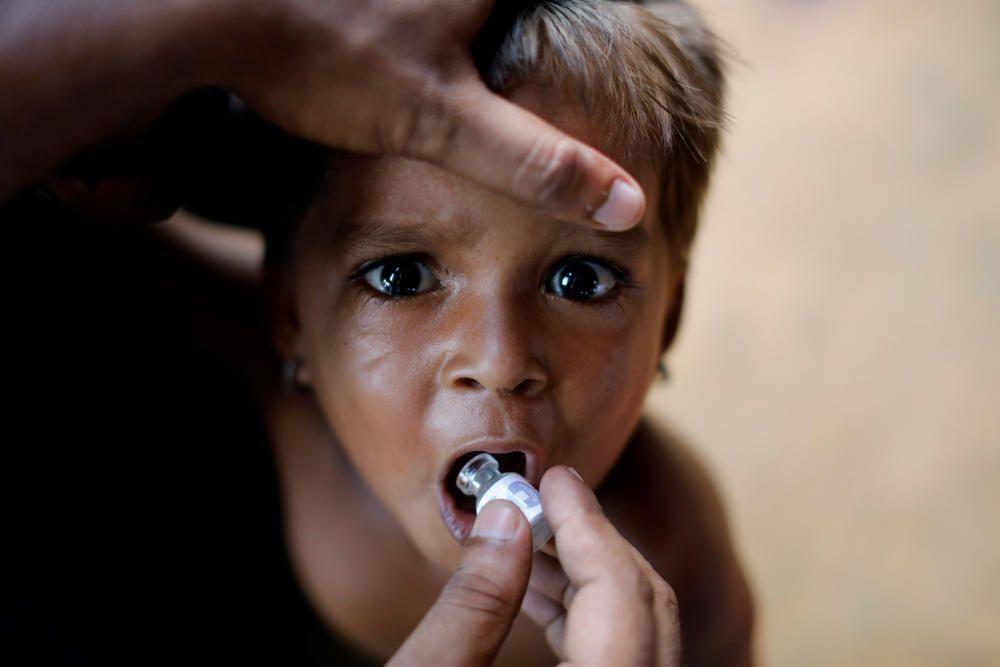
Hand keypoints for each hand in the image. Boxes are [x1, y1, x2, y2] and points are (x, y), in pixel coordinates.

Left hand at [219, 0, 644, 229]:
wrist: (206, 14)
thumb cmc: (327, 62)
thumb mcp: (442, 124)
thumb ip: (534, 162)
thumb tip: (626, 204)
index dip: (601, 5)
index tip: (644, 11)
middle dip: (536, 14)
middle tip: (536, 42)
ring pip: (458, 0)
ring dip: (481, 16)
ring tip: (462, 52)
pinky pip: (403, 0)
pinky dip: (414, 12)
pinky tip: (396, 32)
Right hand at [389, 467, 680, 665]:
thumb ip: (474, 600)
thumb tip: (506, 515)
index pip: (622, 592)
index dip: (586, 523)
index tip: (555, 479)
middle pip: (644, 606)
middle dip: (592, 543)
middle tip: (542, 499)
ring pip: (639, 629)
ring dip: (585, 577)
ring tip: (529, 534)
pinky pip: (622, 653)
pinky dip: (583, 615)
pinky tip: (537, 586)